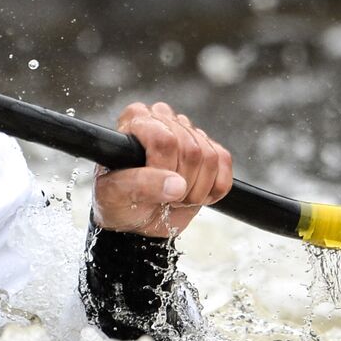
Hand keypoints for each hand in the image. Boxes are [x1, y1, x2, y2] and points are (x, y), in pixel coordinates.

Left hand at [93, 102, 233, 237]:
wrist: (135, 220)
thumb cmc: (118, 202)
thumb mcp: (115, 195)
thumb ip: (140, 185)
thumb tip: (176, 184)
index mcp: (135, 120)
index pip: (165, 139)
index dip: (165, 169)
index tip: (153, 188)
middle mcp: (163, 120)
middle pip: (191, 150)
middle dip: (180, 184)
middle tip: (162, 197)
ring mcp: (189, 133)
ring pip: (211, 158)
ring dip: (195, 190)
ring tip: (174, 197)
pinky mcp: (210, 149)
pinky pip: (225, 165)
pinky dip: (213, 189)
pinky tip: (192, 195)